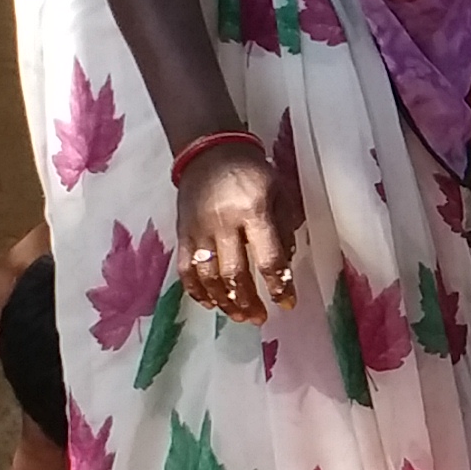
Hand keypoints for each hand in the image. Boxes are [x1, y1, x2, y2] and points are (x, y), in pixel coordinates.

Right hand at [177, 145, 295, 324]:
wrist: (210, 151)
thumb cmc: (252, 173)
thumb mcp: (279, 191)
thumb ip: (285, 227)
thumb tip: (285, 264)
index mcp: (254, 211)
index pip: (268, 258)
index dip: (279, 285)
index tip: (288, 303)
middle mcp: (224, 223)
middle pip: (234, 273)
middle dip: (248, 301)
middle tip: (259, 318)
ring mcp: (198, 229)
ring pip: (208, 276)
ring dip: (224, 302)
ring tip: (239, 316)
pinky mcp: (182, 232)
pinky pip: (185, 268)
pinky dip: (196, 290)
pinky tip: (210, 303)